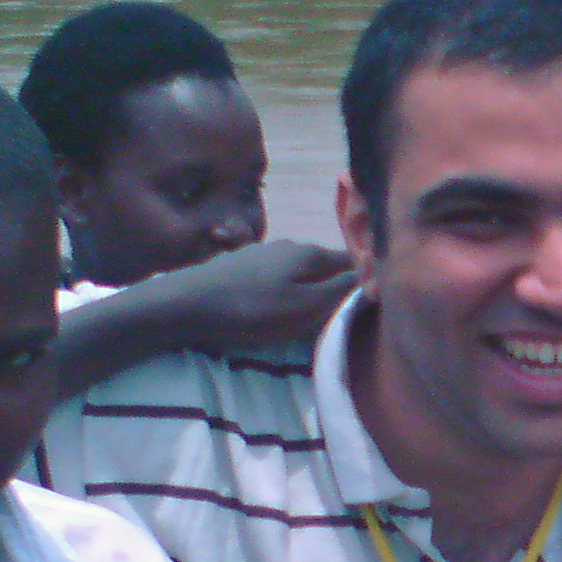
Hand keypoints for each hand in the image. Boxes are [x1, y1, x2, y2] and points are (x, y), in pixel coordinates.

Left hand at [162, 241, 354, 354]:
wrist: (187, 304)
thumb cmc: (252, 310)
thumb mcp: (305, 307)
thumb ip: (341, 292)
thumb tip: (374, 276)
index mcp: (311, 253)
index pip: (352, 263)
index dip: (364, 282)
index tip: (368, 305)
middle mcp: (290, 245)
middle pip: (324, 267)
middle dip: (333, 287)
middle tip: (335, 316)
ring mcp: (263, 251)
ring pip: (297, 271)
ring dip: (305, 289)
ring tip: (303, 315)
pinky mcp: (240, 264)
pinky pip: (274, 276)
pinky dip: (281, 290)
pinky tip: (272, 306)